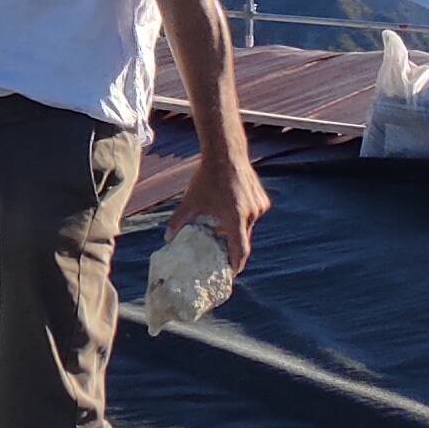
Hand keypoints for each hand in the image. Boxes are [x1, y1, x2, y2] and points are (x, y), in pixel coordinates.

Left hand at [172, 151, 270, 272]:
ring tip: (223, 229)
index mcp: (235, 218)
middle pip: (244, 239)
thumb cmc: (208, 178)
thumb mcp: (191, 201)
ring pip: (249, 226)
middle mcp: (251, 214)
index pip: (240, 249)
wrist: (226, 154)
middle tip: (224, 255)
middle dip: (234, 248)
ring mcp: (259, 206)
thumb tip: (166, 239)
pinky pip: (253, 215)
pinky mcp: (262, 199)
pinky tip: (231, 210)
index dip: (236, 264)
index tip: (232, 273)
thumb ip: (179, 221)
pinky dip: (243, 217)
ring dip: (238, 230)